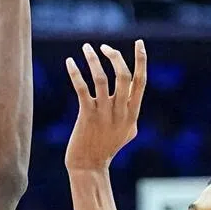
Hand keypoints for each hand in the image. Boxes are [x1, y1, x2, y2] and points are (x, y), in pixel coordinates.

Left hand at [64, 41, 147, 170]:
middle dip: (115, 56)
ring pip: (102, 78)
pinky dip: (76, 73)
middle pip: (123, 75)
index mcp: (132, 113)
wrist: (89, 166)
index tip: (138, 42)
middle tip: (104, 47)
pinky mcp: (87, 116)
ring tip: (86, 48)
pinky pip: (82, 89)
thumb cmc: (107, 148)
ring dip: (93, 60)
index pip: (141, 81)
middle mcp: (120, 112)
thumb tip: (133, 100)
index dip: (141, 60)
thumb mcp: (127, 132)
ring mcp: (104, 114)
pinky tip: (69, 62)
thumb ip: (132, 114)